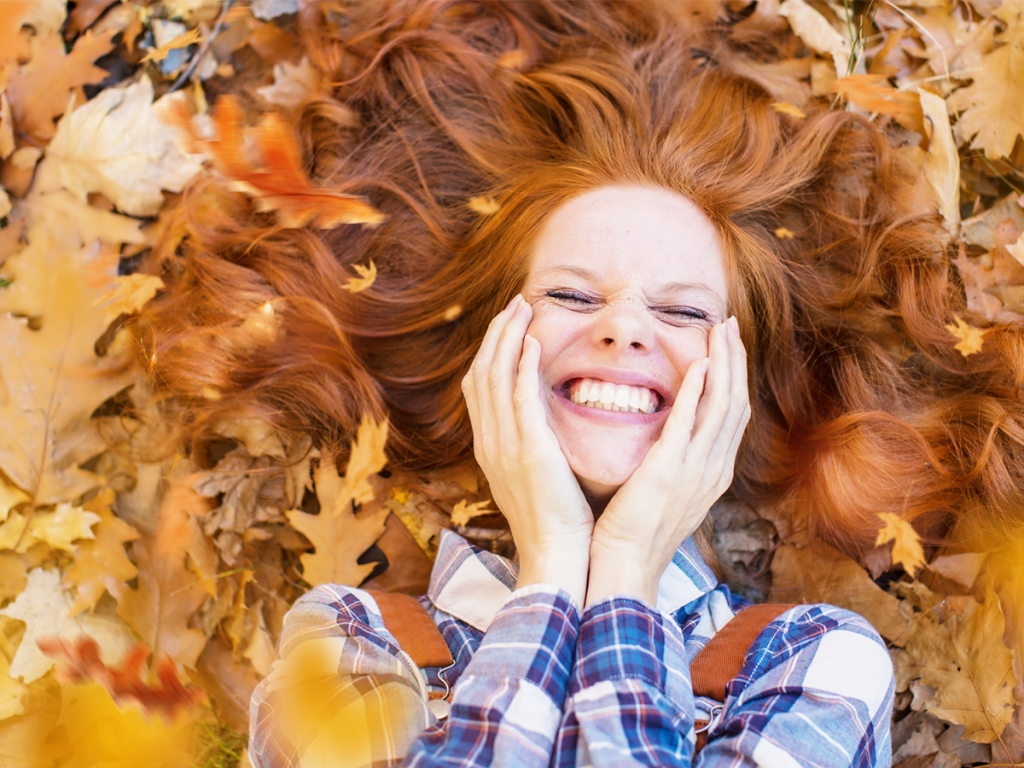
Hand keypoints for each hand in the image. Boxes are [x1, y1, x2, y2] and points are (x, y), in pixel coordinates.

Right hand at [462, 295, 593, 604]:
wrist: (555, 555)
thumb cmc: (554, 520)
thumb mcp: (533, 478)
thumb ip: (531, 446)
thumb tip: (539, 425)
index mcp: (490, 447)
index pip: (479, 386)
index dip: (491, 350)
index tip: (511, 325)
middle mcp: (490, 441)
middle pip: (481, 372)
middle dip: (497, 333)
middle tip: (516, 305)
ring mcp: (504, 445)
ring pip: (494, 376)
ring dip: (507, 338)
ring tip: (523, 309)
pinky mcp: (528, 449)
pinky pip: (518, 397)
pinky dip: (521, 365)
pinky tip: (533, 342)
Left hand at [585, 317, 749, 607]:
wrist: (624, 567)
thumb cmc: (634, 531)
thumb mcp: (663, 491)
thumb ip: (672, 460)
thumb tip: (668, 438)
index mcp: (711, 472)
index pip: (732, 414)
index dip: (733, 376)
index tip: (726, 345)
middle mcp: (713, 469)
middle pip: (736, 402)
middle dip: (736, 360)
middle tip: (730, 324)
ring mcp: (697, 470)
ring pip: (724, 406)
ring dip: (725, 364)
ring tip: (721, 330)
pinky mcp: (670, 470)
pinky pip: (692, 423)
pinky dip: (699, 391)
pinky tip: (700, 364)